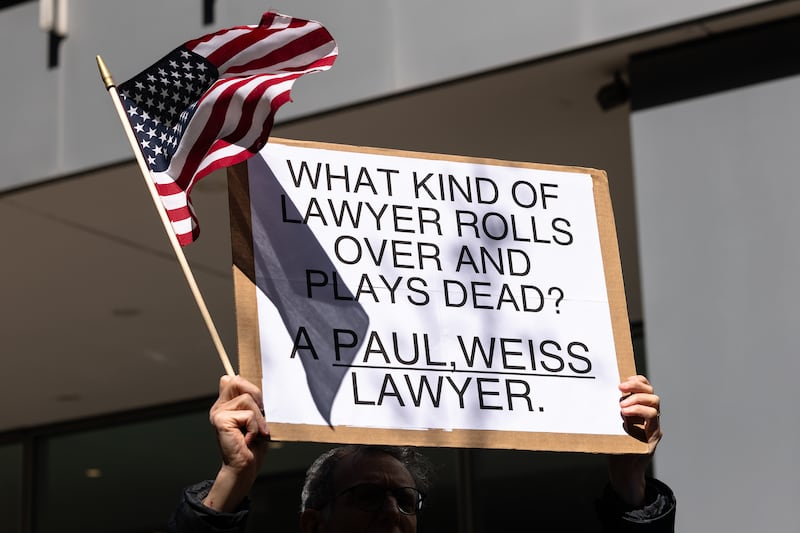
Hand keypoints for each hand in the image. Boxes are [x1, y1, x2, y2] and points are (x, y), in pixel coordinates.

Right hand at [203, 375, 269, 511]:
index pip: (231, 379)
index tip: (259, 400)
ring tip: (256, 432)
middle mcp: (219, 407)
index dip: (247, 383)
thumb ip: (253, 403)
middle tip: (261, 413)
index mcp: (226, 405)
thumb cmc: (252, 446)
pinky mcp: (221, 421)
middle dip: (255, 394)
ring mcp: (218, 413)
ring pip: (247, 399)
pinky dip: (255, 427)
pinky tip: (249, 438)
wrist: (243, 468)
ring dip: (259, 418)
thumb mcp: (256, 419)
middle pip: (236, 381)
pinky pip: (248, 415)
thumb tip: (260, 387)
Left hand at [608, 375, 661, 505]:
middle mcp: (650, 416)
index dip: (637, 380)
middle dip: (636, 386)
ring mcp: (653, 425)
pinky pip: (653, 417)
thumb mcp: (612, 424)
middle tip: (620, 388)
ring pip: (655, 402)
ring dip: (637, 399)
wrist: (622, 469)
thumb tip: (592, 395)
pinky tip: (626, 414)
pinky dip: (639, 411)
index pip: (645, 388)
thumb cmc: (615, 445)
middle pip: (651, 392)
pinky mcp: (654, 435)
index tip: (623, 379)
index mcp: (640, 410)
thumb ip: (611, 411)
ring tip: (622, 406)